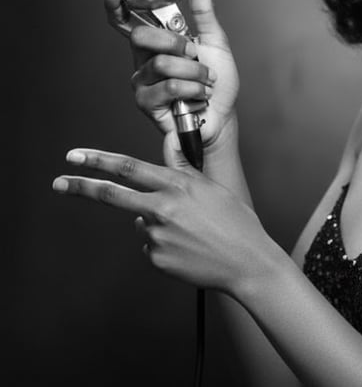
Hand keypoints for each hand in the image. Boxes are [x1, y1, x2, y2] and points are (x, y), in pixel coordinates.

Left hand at [53, 148, 265, 293]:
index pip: (129, 168)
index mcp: (177, 186)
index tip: (76, 156)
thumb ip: (182, 176)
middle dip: (81, 186)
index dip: (99, 160)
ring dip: (158, 224)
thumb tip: (161, 165)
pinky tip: (190, 248)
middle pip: (112, 195)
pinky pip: (153, 246)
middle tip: (58, 182)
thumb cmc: (236, 222)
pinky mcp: (157, 259)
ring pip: (142, 223)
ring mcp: (157, 236)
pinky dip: (166, 245)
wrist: (247, 262)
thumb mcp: (211, 188)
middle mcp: (162, 209)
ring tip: (193, 233)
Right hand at [104, 0, 239, 166]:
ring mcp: (141, 82)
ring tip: (205, 83)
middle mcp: (143, 61)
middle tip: (196, 56)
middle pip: (142, 36)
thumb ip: (204, 11)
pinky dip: (194, 90)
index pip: (127, 22)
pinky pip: (170, 86)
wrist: (223, 117)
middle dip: (178, 44)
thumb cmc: (217, 84)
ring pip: (163, 63)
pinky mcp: (145, 103)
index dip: (115, 5)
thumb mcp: (215, 42)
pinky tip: (199, 97)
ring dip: (195, 73)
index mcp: (157, 44)